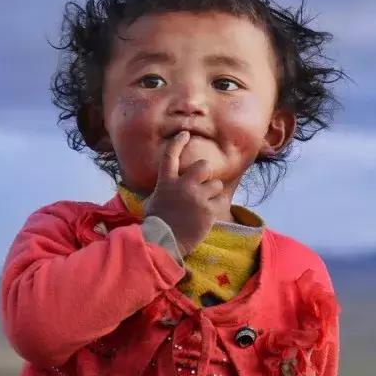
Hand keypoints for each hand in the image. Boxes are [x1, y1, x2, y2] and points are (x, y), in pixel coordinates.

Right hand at [143, 131, 225, 255]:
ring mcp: (197, 198)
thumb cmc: (158, 222)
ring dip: (213, 192)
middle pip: (203, 165)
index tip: (185, 134)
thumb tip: (170, 182)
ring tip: (204, 204)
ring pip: (216, 184)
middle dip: (206, 173)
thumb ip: (166, 188)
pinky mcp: (209, 210)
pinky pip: (222, 200)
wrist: (165, 242)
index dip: (178, 142)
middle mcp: (183, 186)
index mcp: (166, 182)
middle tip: (203, 183)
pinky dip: (217, 206)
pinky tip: (208, 215)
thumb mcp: (154, 200)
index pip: (170, 156)